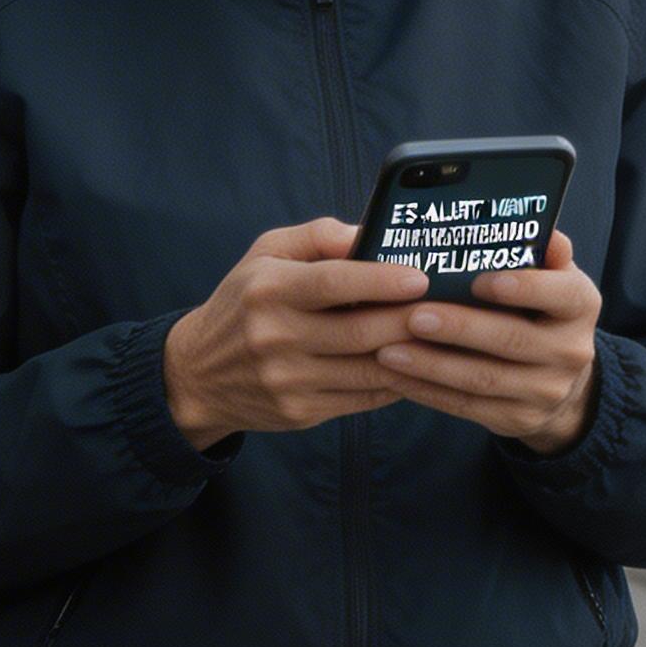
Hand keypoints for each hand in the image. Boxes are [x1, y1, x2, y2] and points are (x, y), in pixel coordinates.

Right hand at [163, 216, 431, 448]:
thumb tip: (368, 233)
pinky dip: (394, 383)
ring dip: (411, 356)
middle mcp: (275, 337)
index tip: (420, 277)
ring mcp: (288, 381)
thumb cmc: (242, 302)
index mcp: (268, 290)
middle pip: (359, 332)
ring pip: (367, 371)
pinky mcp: (300, 412)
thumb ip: (318, 236)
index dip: (380, 280)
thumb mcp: (265, 254)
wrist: (197, 374)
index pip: (332, 282)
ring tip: (442, 337)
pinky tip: (415, 366)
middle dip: (409, 321)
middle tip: (448, 308)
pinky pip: (361, 399)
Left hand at [370, 228, 601, 455]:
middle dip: (460, 329)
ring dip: (432, 365)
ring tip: (388, 349)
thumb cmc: (540, 310)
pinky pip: (467, 406)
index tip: (478, 280)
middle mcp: (571, 351)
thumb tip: (541, 230)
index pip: (560, 294)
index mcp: (580, 305)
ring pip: (484, 379)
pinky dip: (428, 390)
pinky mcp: (519, 418)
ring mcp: (546, 390)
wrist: (560, 380)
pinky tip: (396, 375)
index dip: (523, 288)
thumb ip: (541, 252)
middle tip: (413, 316)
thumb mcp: (551, 277)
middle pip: (512, 340)